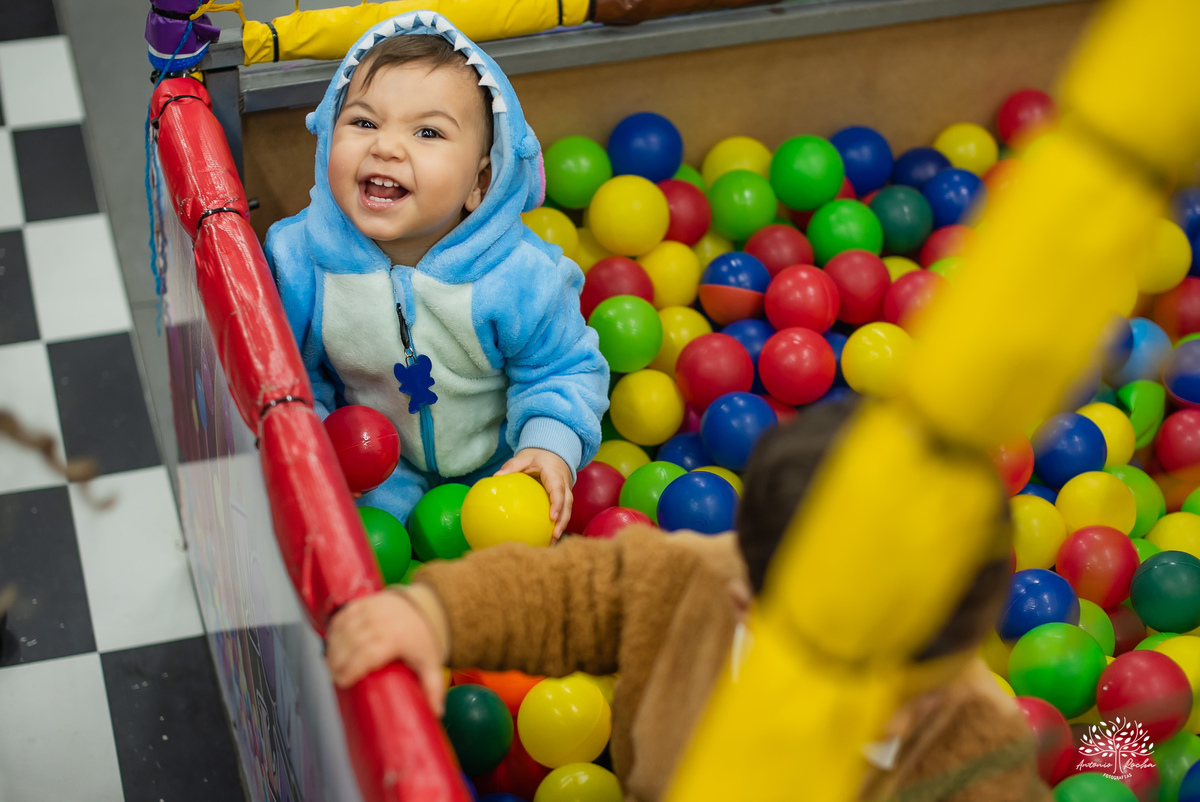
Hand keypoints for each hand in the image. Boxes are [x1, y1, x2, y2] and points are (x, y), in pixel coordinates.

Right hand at [325, 590, 446, 714]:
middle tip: (336, 678)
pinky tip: (332, 647)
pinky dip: (333, 633)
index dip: (351, 669)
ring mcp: (369, 610)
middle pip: (350, 644)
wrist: (421, 605)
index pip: (366, 654)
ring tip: (331, 666)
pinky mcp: (361, 604)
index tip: (343, 682)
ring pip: (342, 631)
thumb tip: (435, 713)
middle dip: (338, 663)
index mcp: (396, 637)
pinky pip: (341, 618)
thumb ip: (433, 688)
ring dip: (333, 650)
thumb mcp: (431, 662)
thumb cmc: (422, 638)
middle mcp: (380, 621)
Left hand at [496, 448, 572, 541]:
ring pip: (568, 511)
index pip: (559, 490)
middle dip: (563, 521)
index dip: (558, 504)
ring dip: (561, 527)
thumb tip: (495, 477)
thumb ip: (512, 466)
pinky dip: (557, 525)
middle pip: (568, 505)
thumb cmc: (538, 456)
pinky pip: (563, 512)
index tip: (552, 517)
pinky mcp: (564, 499)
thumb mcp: (524, 457)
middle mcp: (564, 485)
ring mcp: (566, 493)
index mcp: (555, 474)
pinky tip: (547, 539)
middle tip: (554, 536)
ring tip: (551, 543)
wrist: (554, 453)